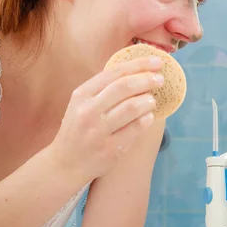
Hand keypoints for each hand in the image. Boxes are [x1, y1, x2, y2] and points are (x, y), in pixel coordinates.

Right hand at [50, 55, 163, 182]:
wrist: (65, 164)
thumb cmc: (78, 130)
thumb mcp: (81, 104)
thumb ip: (103, 89)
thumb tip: (136, 70)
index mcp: (81, 95)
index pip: (114, 73)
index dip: (139, 65)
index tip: (157, 61)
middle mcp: (88, 111)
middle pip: (124, 87)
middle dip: (146, 80)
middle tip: (160, 79)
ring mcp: (99, 131)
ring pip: (132, 108)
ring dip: (148, 101)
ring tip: (152, 100)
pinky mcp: (110, 149)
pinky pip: (135, 129)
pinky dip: (146, 120)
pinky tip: (149, 117)